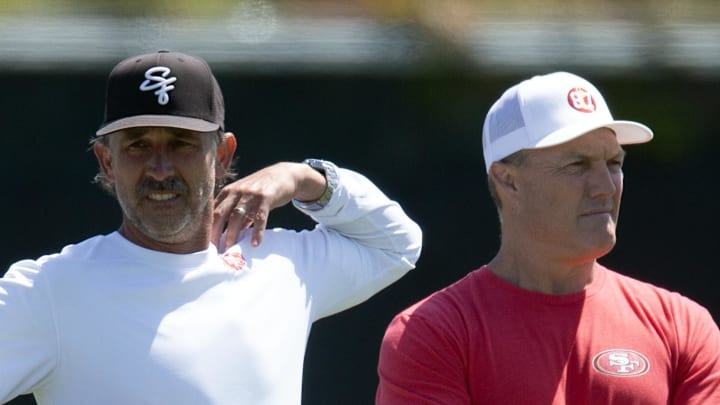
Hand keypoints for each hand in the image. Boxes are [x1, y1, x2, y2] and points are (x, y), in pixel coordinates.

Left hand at [211, 162, 326, 249]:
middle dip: (214, 232)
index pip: (212, 211)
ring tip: (230, 248)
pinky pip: (260, 217)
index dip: (206, 228)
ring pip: (237, 215)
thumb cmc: (261, 188)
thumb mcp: (244, 197)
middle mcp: (237, 191)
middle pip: (220, 213)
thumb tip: (229, 234)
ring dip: (232, 233)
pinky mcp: (266, 198)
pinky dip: (257, 231)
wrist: (283, 174)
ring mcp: (251, 194)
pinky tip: (256, 243)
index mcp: (228, 191)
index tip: (204, 243)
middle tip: (212, 250)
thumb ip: (236, 213)